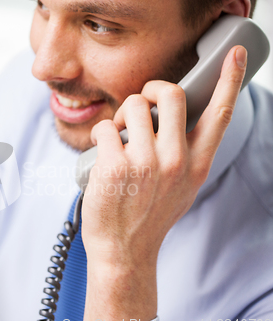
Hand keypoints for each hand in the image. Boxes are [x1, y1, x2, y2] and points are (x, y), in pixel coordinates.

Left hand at [80, 45, 246, 320]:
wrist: (123, 251)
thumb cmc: (147, 217)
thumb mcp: (180, 188)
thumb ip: (184, 154)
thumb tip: (169, 119)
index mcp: (197, 164)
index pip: (220, 114)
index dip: (229, 79)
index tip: (234, 54)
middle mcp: (176, 160)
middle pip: (171, 95)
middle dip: (151, 90)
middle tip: (140, 104)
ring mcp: (146, 162)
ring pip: (133, 105)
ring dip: (121, 114)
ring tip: (117, 136)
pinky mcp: (116, 166)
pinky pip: (105, 127)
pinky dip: (100, 134)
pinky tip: (101, 151)